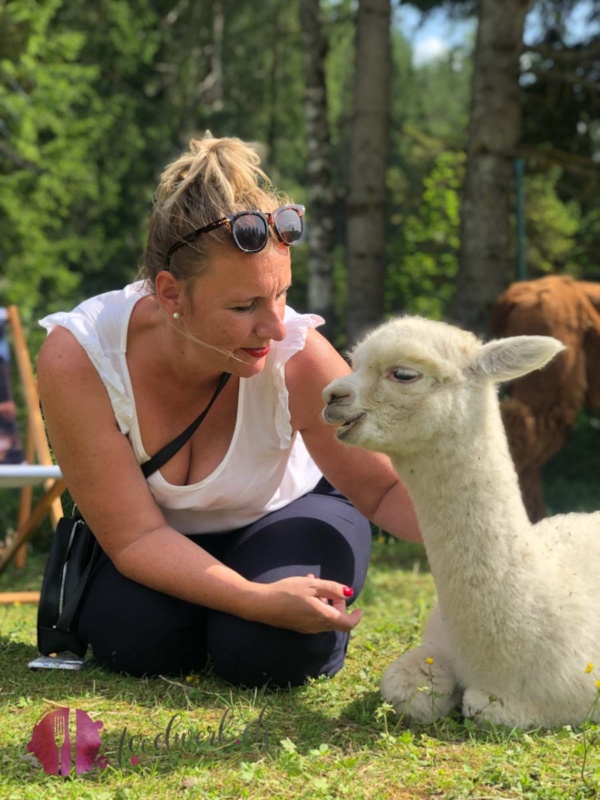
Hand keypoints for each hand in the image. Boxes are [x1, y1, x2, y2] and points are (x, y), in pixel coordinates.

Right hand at [247, 573, 362, 633]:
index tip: (360, 609)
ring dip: (325, 602)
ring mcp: (306, 627)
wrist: (262, 604)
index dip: (356, 617)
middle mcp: (317, 626)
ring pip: (324, 617)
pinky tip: (304, 590)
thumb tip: (349, 592)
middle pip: (336, 619)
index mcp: (324, 617)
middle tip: (331, 589)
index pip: (347, 624)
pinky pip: (313, 617)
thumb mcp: (312, 585)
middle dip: (338, 604)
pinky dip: (315, 605)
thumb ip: (332, 588)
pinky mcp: (297, 625)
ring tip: (315, 582)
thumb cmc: (288, 592)